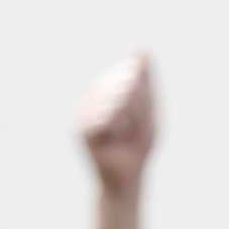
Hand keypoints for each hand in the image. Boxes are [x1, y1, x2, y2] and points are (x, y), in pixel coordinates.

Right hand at [79, 52, 157, 195]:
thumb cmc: (139, 147)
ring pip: (110, 101)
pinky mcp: (81, 130)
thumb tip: (143, 51)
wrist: (127, 178)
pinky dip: (114, 125)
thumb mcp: (148, 116)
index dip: (136, 81)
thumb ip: (145, 86)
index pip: (124, 76)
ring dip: (127, 116)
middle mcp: (94, 100)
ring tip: (128, 133)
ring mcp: (86, 114)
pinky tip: (117, 136)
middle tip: (136, 125)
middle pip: (118, 87)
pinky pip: (101, 119)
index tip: (146, 102)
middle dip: (135, 104)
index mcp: (109, 95)